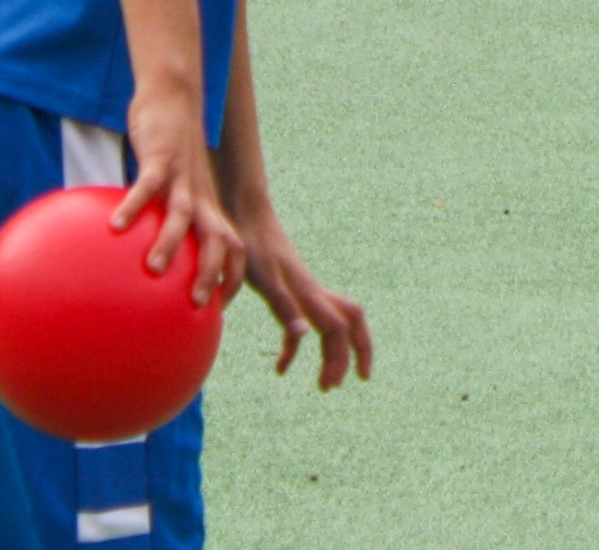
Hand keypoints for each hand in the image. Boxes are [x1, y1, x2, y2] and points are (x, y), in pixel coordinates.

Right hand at [114, 81, 244, 307]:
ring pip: (183, 215)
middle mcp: (200, 196)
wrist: (173, 97)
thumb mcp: (171, 188)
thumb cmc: (169, 149)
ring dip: (171, 243)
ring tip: (153, 269)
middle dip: (213, 273)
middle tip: (198, 303)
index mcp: (207, 206)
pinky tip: (115, 226)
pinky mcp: (161, 159)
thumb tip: (139, 254)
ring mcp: (183, 178)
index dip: (232, 277)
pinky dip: (134, 206)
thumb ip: (160, 219)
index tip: (217, 308)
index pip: (234, 248)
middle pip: (219, 239)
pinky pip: (147, 186)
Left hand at [239, 209, 373, 391]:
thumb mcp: (265, 279)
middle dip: (353, 353)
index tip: (344, 383)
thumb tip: (304, 335)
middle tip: (347, 382)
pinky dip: (294, 346)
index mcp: (309, 293)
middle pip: (349, 323)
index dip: (345, 356)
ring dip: (331, 353)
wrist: (245, 214)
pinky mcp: (289, 288)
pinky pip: (302, 322)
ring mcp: (303, 290)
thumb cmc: (252, 247)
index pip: (339, 329)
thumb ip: (284, 307)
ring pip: (332, 323)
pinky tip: (280, 365)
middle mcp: (313, 292)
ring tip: (324, 381)